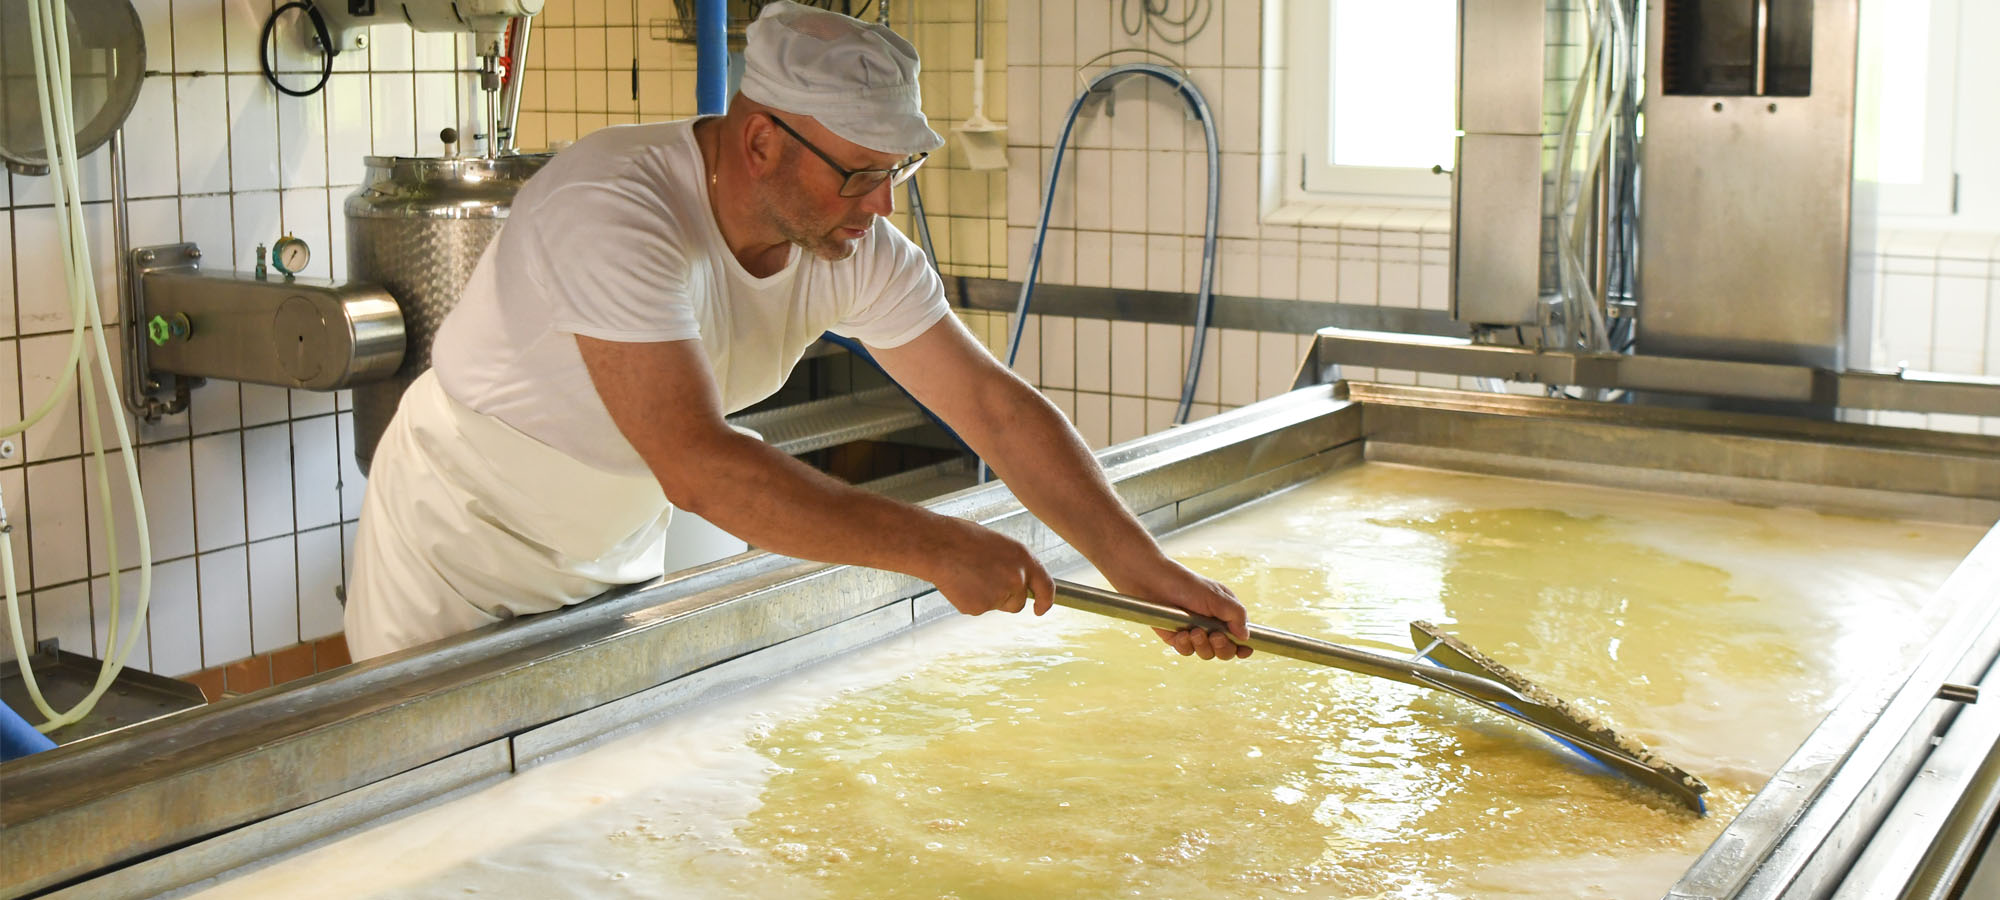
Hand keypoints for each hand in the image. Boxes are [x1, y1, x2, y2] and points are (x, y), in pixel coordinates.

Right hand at [922, 516, 1056, 617]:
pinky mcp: (979, 608)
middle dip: (1006, 598)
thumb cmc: (964, 539)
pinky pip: (977, 609)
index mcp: (1024, 559)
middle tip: (984, 580)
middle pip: (1017, 603)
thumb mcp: (999, 545)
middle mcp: (1016, 579)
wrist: (938, 545)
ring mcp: (998, 596)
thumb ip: (1014, 565)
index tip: (1040, 609)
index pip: (1047, 587)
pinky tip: (959, 583)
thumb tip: (1018, 583)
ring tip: (967, 575)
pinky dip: (968, 600)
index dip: (1045, 601)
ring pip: (996, 605)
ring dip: (985, 597)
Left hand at [1108, 556, 1252, 660]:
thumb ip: (1236, 615)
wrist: (1151, 581)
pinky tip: (1180, 633)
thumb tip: (1246, 637)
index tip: (1243, 650)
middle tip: (1215, 636)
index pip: (1241, 636)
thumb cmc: (1185, 583)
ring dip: (1203, 646)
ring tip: (1193, 631)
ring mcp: (1195, 632)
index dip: (1244, 647)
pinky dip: (1185, 645)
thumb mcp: (1216, 596)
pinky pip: (1187, 651)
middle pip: (1226, 651)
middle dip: (1223, 647)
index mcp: (1226, 613)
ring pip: (1207, 654)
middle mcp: (1212, 625)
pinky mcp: (1177, 638)